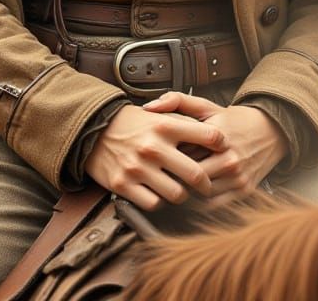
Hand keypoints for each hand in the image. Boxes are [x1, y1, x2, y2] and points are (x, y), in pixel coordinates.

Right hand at [85, 103, 225, 211]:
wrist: (93, 129)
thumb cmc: (131, 123)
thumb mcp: (157, 114)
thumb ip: (183, 122)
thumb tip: (215, 136)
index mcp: (165, 125)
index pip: (208, 136)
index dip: (221, 145)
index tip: (224, 151)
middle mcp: (153, 146)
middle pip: (196, 174)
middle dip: (206, 184)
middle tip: (207, 186)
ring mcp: (138, 167)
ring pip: (177, 194)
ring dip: (181, 195)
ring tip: (179, 189)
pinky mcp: (123, 185)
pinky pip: (154, 204)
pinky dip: (159, 201)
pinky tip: (158, 193)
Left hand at [142, 93, 288, 207]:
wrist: (269, 131)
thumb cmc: (231, 119)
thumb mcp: (206, 106)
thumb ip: (177, 100)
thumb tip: (148, 107)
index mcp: (217, 136)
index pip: (182, 153)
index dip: (167, 155)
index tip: (156, 156)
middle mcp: (229, 158)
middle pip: (191, 177)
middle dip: (175, 176)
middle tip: (160, 174)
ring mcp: (238, 177)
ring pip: (202, 194)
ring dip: (187, 191)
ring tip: (173, 183)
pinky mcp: (244, 191)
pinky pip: (215, 205)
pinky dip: (201, 202)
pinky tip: (191, 194)